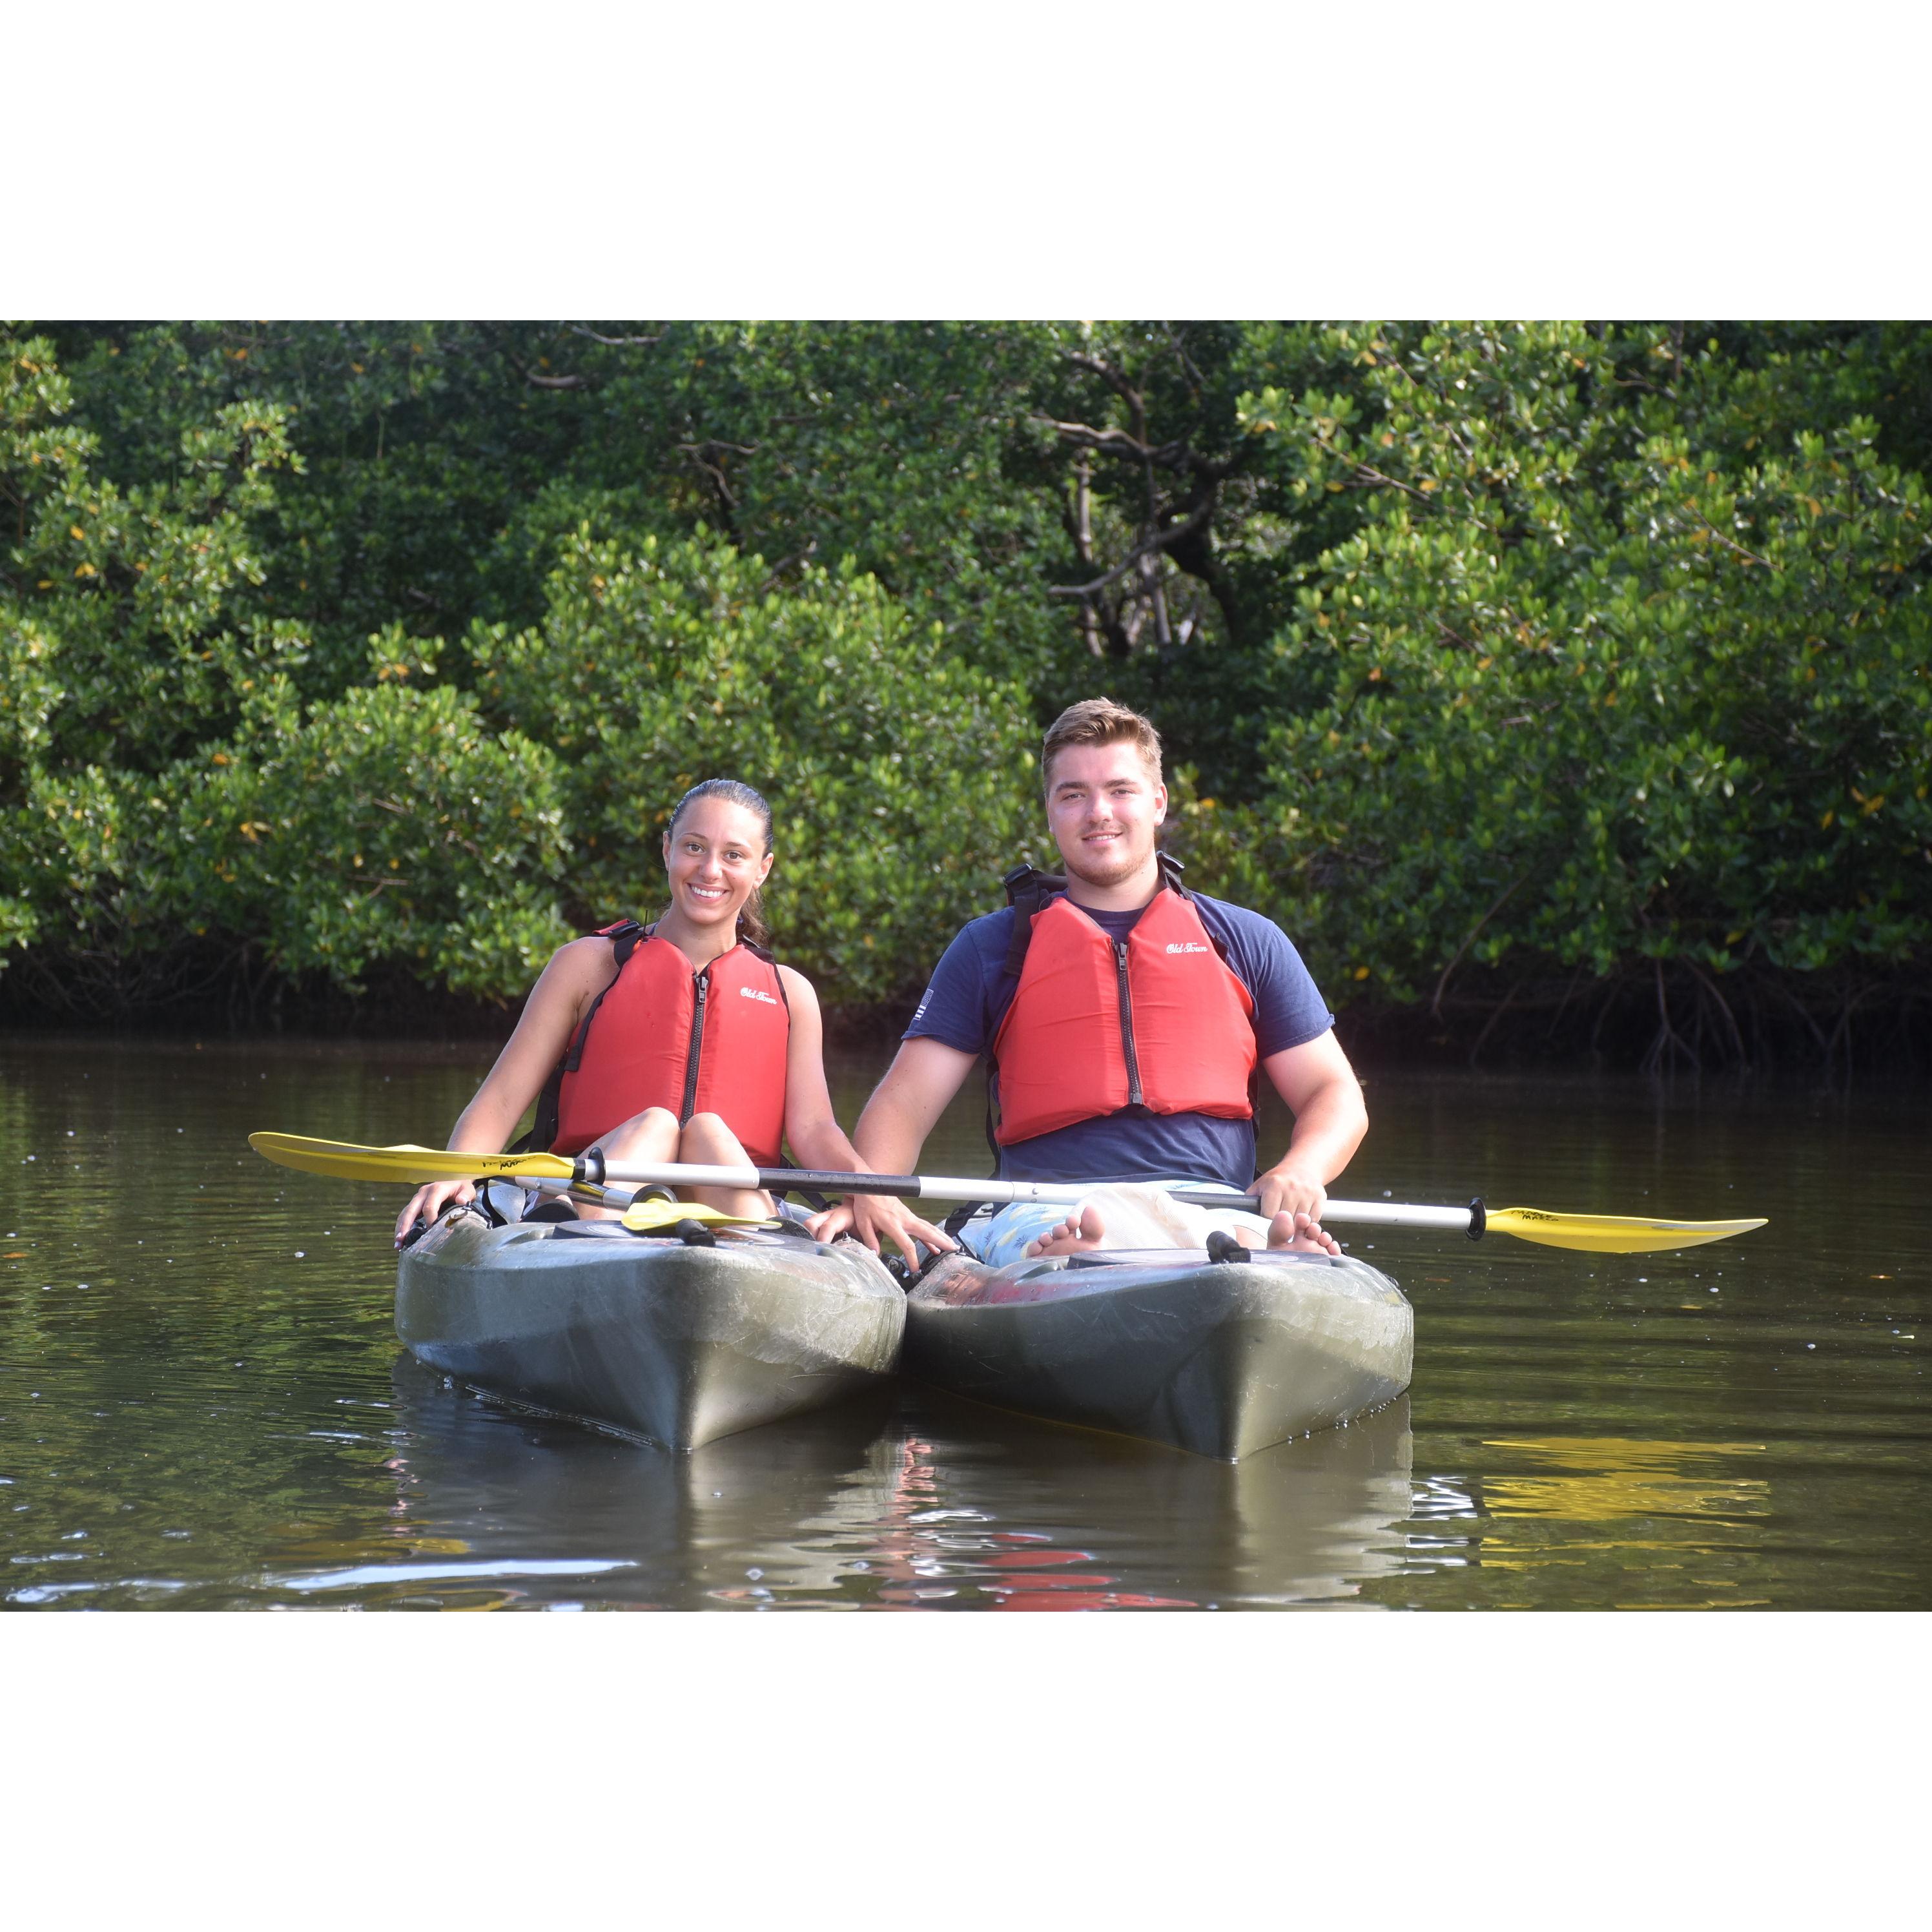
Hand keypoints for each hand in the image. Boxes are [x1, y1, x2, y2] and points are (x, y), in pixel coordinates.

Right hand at [396, 1177, 474, 1245]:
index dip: (429, 1221)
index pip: (429, 1207)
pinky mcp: (415, 1204)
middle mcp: (423, 1193)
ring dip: (400, 1228)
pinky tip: (401, 1239)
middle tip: (402, 1240)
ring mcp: (418, 1198)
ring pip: (405, 1213)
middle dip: (406, 1226)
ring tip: (398, 1245)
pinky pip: (406, 1215)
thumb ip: (466, 1195)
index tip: (431, 1233)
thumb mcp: (467, 1189)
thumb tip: (461, 1201)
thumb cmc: (461, 1188)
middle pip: (411, 1210)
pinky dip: (402, 1227)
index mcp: (436, 1189)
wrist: (455, 1181)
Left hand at [812, 1192, 956, 1265]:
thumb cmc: (865, 1204)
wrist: (870, 1186)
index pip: (907, 1244)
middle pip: (926, 1232)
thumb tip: (875, 1255)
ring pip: (928, 1228)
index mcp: (893, 1224)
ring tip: (952, 1246)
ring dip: (941, 1236)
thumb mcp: (863, 1223)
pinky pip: (923, 1225)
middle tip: (953, 1251)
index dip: (913, 1258)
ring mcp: (908, 1216)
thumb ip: (870, 1239)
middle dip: (940, 1242)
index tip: (916, 1269)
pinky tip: (936, 1244)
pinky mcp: (908, 1215)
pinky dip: (932, 1234)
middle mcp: (904, 1219)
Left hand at [1253, 1165, 1325, 1224]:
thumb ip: (1249, 1200)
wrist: (1302, 1167)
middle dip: (1282, 1224)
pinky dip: (1308, 1221)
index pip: (1269, 1216)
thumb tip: (1242, 1216)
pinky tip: (1302, 1214)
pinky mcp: (1320, 1197)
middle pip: (1285, 1221)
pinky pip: (1314, 1219)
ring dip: (1296, 1223)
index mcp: (1274, 1185)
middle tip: (1281, 1220)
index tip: (1268, 1220)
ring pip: (1300, 1222)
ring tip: (1291, 1216)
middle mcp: (1292, 1188)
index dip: (1268, 1221)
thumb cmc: (1278, 1180)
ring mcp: (1307, 1193)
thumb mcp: (1260, 1185)